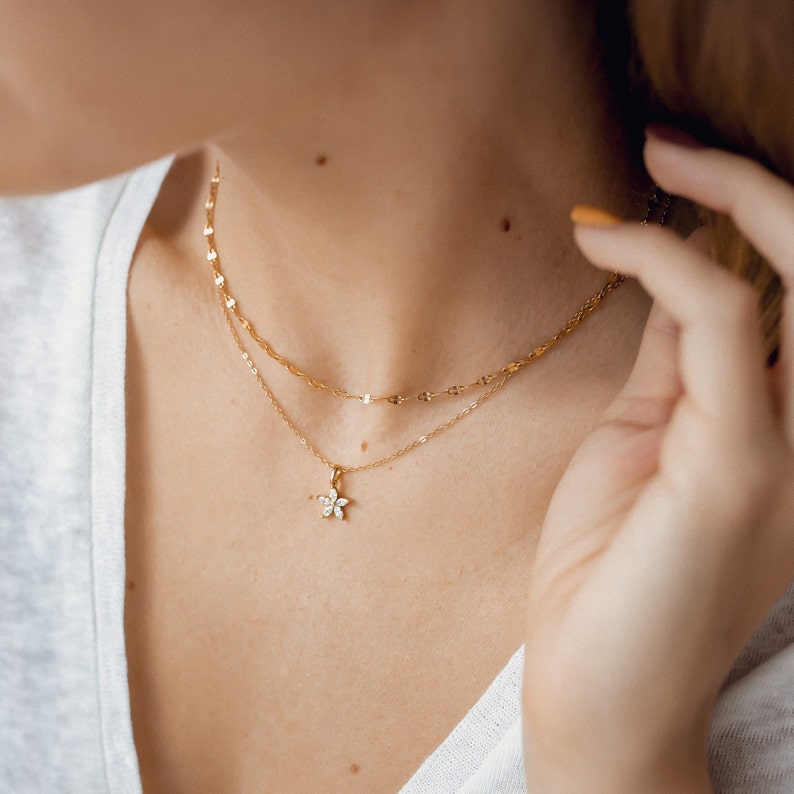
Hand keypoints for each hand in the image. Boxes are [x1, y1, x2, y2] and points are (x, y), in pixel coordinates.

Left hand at [522, 132, 793, 791]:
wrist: (598, 687)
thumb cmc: (608, 572)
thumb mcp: (642, 444)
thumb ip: (673, 366)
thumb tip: (671, 284)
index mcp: (776, 427)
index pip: (786, 297)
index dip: (735, 221)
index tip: (661, 178)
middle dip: (755, 191)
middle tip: (669, 147)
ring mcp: (787, 449)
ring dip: (727, 201)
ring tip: (651, 165)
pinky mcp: (742, 464)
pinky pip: (725, 323)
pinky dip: (665, 263)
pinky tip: (600, 240)